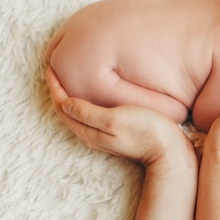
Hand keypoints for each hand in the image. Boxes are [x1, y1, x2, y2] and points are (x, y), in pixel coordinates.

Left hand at [46, 67, 193, 166]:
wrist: (169, 153)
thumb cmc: (146, 131)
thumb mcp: (115, 119)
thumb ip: (88, 112)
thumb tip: (65, 102)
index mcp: (88, 131)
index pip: (63, 106)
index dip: (55, 86)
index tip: (50, 67)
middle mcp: (92, 135)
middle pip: (67, 111)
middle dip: (58, 90)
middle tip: (54, 70)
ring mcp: (103, 136)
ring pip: (78, 113)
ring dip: (70, 96)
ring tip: (67, 79)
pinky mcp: (115, 133)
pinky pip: (90, 116)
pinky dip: (84, 102)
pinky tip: (91, 94)